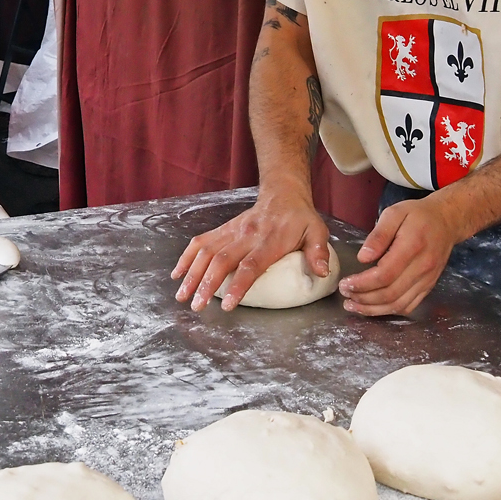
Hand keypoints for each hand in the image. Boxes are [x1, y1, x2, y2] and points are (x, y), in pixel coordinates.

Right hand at [170, 189, 330, 310]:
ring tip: (182, 295)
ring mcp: (232, 231)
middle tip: (196, 306)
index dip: (238, 285)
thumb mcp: (316, 231)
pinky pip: (201, 242)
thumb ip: (318, 252)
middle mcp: (246, 236)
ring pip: (206, 252)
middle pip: (221, 261)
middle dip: (206, 285)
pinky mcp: (224, 229)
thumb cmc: (300, 218)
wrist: (282, 193)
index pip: (250, 265)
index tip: (227, 305)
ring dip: (192, 274)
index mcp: (269, 241)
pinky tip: (177, 273)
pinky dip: (187, 257)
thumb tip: (322, 272)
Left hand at [340, 194, 465, 316]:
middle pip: (390, 293)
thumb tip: (362, 258)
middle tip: (345, 295)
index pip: (385, 274)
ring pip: (399, 304)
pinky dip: (389, 310)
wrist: (447, 221)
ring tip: (354, 305)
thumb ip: (378, 235)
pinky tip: (374, 307)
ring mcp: (427, 280)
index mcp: (412, 246)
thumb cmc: (418, 215)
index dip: (362, 283)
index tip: (345, 284)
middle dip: (364, 298)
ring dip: (374, 309)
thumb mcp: (394, 213)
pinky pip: (409, 306)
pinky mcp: (429, 286)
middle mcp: (422, 267)